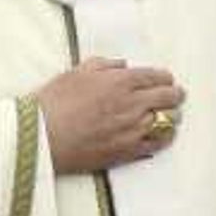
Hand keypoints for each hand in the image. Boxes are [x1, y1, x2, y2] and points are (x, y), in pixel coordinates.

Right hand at [35, 58, 182, 173]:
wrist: (39, 137)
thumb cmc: (52, 103)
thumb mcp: (75, 72)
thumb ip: (104, 65)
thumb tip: (122, 65)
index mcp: (120, 82)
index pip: (157, 76)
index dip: (165, 77)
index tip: (167, 80)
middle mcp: (132, 104)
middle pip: (170, 97)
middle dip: (175, 94)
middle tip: (176, 95)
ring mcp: (133, 129)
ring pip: (169, 120)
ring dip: (172, 115)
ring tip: (170, 114)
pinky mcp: (128, 150)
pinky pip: (158, 143)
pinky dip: (165, 137)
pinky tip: (163, 134)